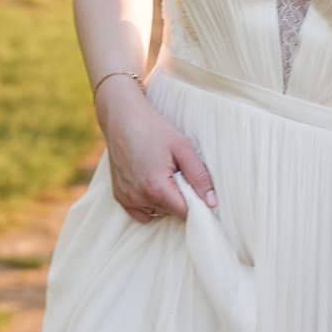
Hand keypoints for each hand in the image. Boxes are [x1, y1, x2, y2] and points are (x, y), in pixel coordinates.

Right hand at [95, 77, 215, 222]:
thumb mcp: (183, 148)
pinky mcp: (119, 196)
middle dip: (181, 198)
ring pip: (157, 213)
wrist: (123, 118)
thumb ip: (199, 177)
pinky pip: (141, 212)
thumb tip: (212, 203)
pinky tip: (152, 183)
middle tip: (178, 173)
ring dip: (165, 201)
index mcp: (157, 188)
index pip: (185, 213)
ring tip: (163, 174)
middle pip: (172, 213)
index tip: (197, 188)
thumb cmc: (154, 129)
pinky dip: (150, 204)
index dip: (196, 204)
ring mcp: (127, 199)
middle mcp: (139, 198)